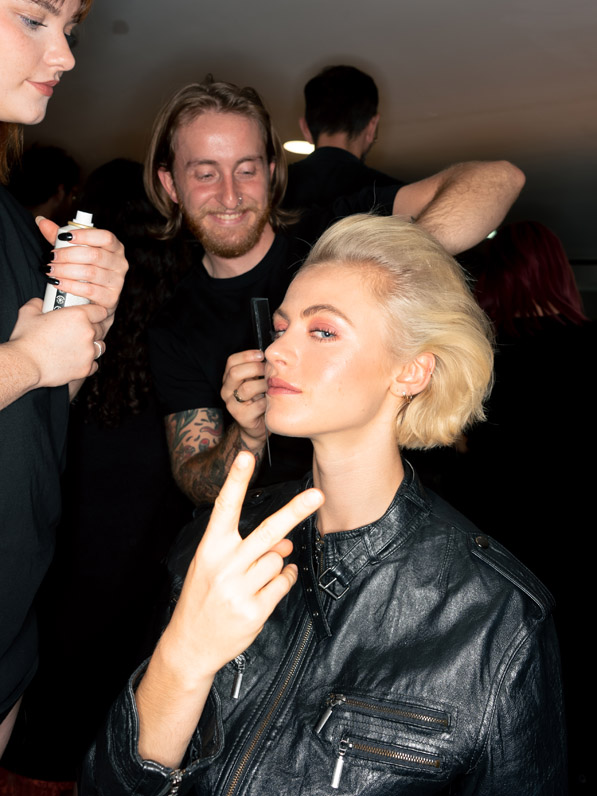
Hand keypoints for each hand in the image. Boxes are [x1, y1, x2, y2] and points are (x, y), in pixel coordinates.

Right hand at [8, 297, 107, 387]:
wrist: (25, 364)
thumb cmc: (26, 339)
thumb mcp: (28, 313)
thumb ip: (38, 303)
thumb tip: (41, 302)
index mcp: (78, 315)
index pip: (100, 311)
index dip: (95, 313)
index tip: (90, 315)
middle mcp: (88, 333)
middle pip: (100, 328)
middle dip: (92, 328)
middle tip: (79, 331)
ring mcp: (89, 352)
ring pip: (100, 346)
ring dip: (92, 345)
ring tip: (79, 345)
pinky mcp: (86, 368)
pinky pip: (94, 364)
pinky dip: (87, 363)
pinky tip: (77, 360)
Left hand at [37, 216, 127, 338]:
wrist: (96, 299)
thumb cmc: (86, 269)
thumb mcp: (75, 251)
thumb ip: (59, 237)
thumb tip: (41, 221)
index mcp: (115, 247)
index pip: (105, 237)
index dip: (86, 235)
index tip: (65, 236)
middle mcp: (120, 263)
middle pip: (94, 255)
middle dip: (68, 255)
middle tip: (51, 257)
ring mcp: (117, 282)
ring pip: (90, 273)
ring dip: (66, 271)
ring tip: (50, 270)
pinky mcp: (111, 298)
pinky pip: (89, 290)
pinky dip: (70, 286)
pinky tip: (57, 283)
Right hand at [162, 451, 323, 682]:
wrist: (190, 644)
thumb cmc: (204, 597)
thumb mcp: (216, 567)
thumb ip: (248, 549)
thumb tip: (286, 544)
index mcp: (210, 548)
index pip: (224, 507)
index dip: (236, 480)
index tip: (246, 456)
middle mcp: (224, 565)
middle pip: (268, 532)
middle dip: (295, 511)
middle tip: (318, 495)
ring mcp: (239, 589)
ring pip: (278, 561)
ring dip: (276, 567)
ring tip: (255, 581)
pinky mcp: (254, 610)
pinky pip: (283, 584)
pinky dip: (283, 582)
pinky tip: (267, 590)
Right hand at [221, 350, 267, 449]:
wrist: (257, 426)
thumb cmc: (259, 400)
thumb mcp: (255, 382)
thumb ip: (257, 369)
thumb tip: (272, 355)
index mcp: (229, 379)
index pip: (231, 361)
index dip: (247, 355)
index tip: (262, 355)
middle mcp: (226, 391)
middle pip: (235, 373)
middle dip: (255, 368)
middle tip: (268, 370)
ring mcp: (232, 405)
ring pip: (247, 388)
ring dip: (263, 385)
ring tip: (271, 387)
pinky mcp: (241, 417)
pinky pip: (258, 405)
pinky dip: (267, 401)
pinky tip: (271, 401)